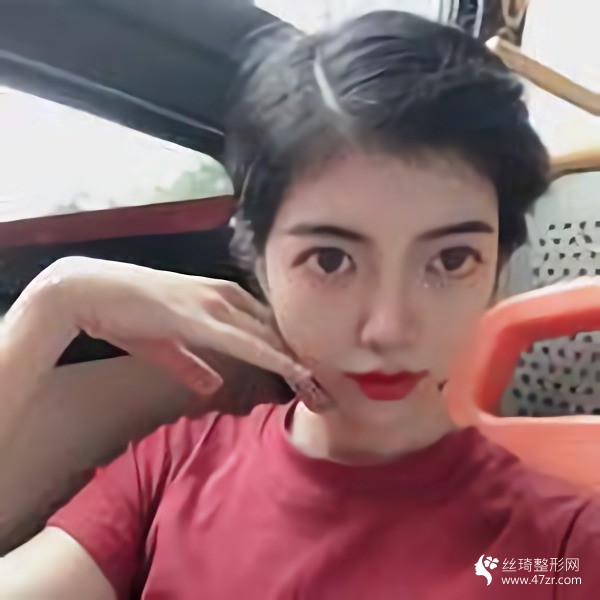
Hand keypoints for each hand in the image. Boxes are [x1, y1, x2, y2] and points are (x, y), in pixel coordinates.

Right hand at [29, 257, 312, 401]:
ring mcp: (216, 305)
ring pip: (270, 337)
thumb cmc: (129, 314)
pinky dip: (274, 357)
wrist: (91, 292)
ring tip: (326, 387)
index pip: (268, 329)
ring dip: (299, 362)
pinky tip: (295, 372)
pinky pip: (248, 342)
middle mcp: (227, 298)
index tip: (313, 376)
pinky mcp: (202, 317)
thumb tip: (212, 386)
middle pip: (278, 333)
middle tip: (333, 387)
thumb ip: (193, 365)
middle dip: (306, 360)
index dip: (292, 353)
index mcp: (223, 301)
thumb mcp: (167, 346)